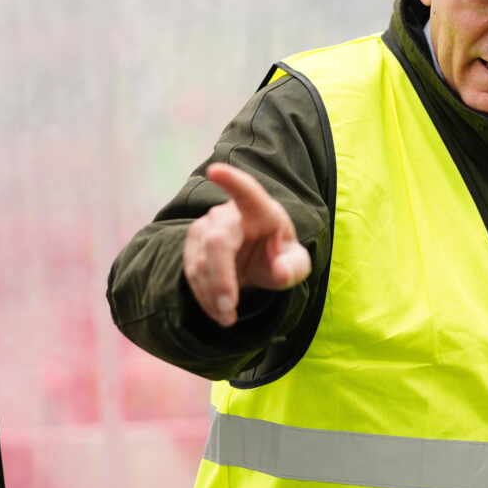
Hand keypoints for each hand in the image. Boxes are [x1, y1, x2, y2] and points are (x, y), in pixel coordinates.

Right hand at [183, 163, 311, 325]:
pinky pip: (191, 273)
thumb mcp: (295, 264)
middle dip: (220, 278)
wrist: (257, 262)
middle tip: (228, 310)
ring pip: (199, 261)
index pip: (246, 192)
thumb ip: (294, 267)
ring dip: (211, 293)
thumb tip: (280, 271)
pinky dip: (204, 296)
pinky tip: (217, 311)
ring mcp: (206, 228)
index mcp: (260, 210)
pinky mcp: (192, 246)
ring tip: (228, 317)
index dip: (232, 181)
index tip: (215, 170)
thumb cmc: (279, 257)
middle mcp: (229, 215)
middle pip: (216, 241)